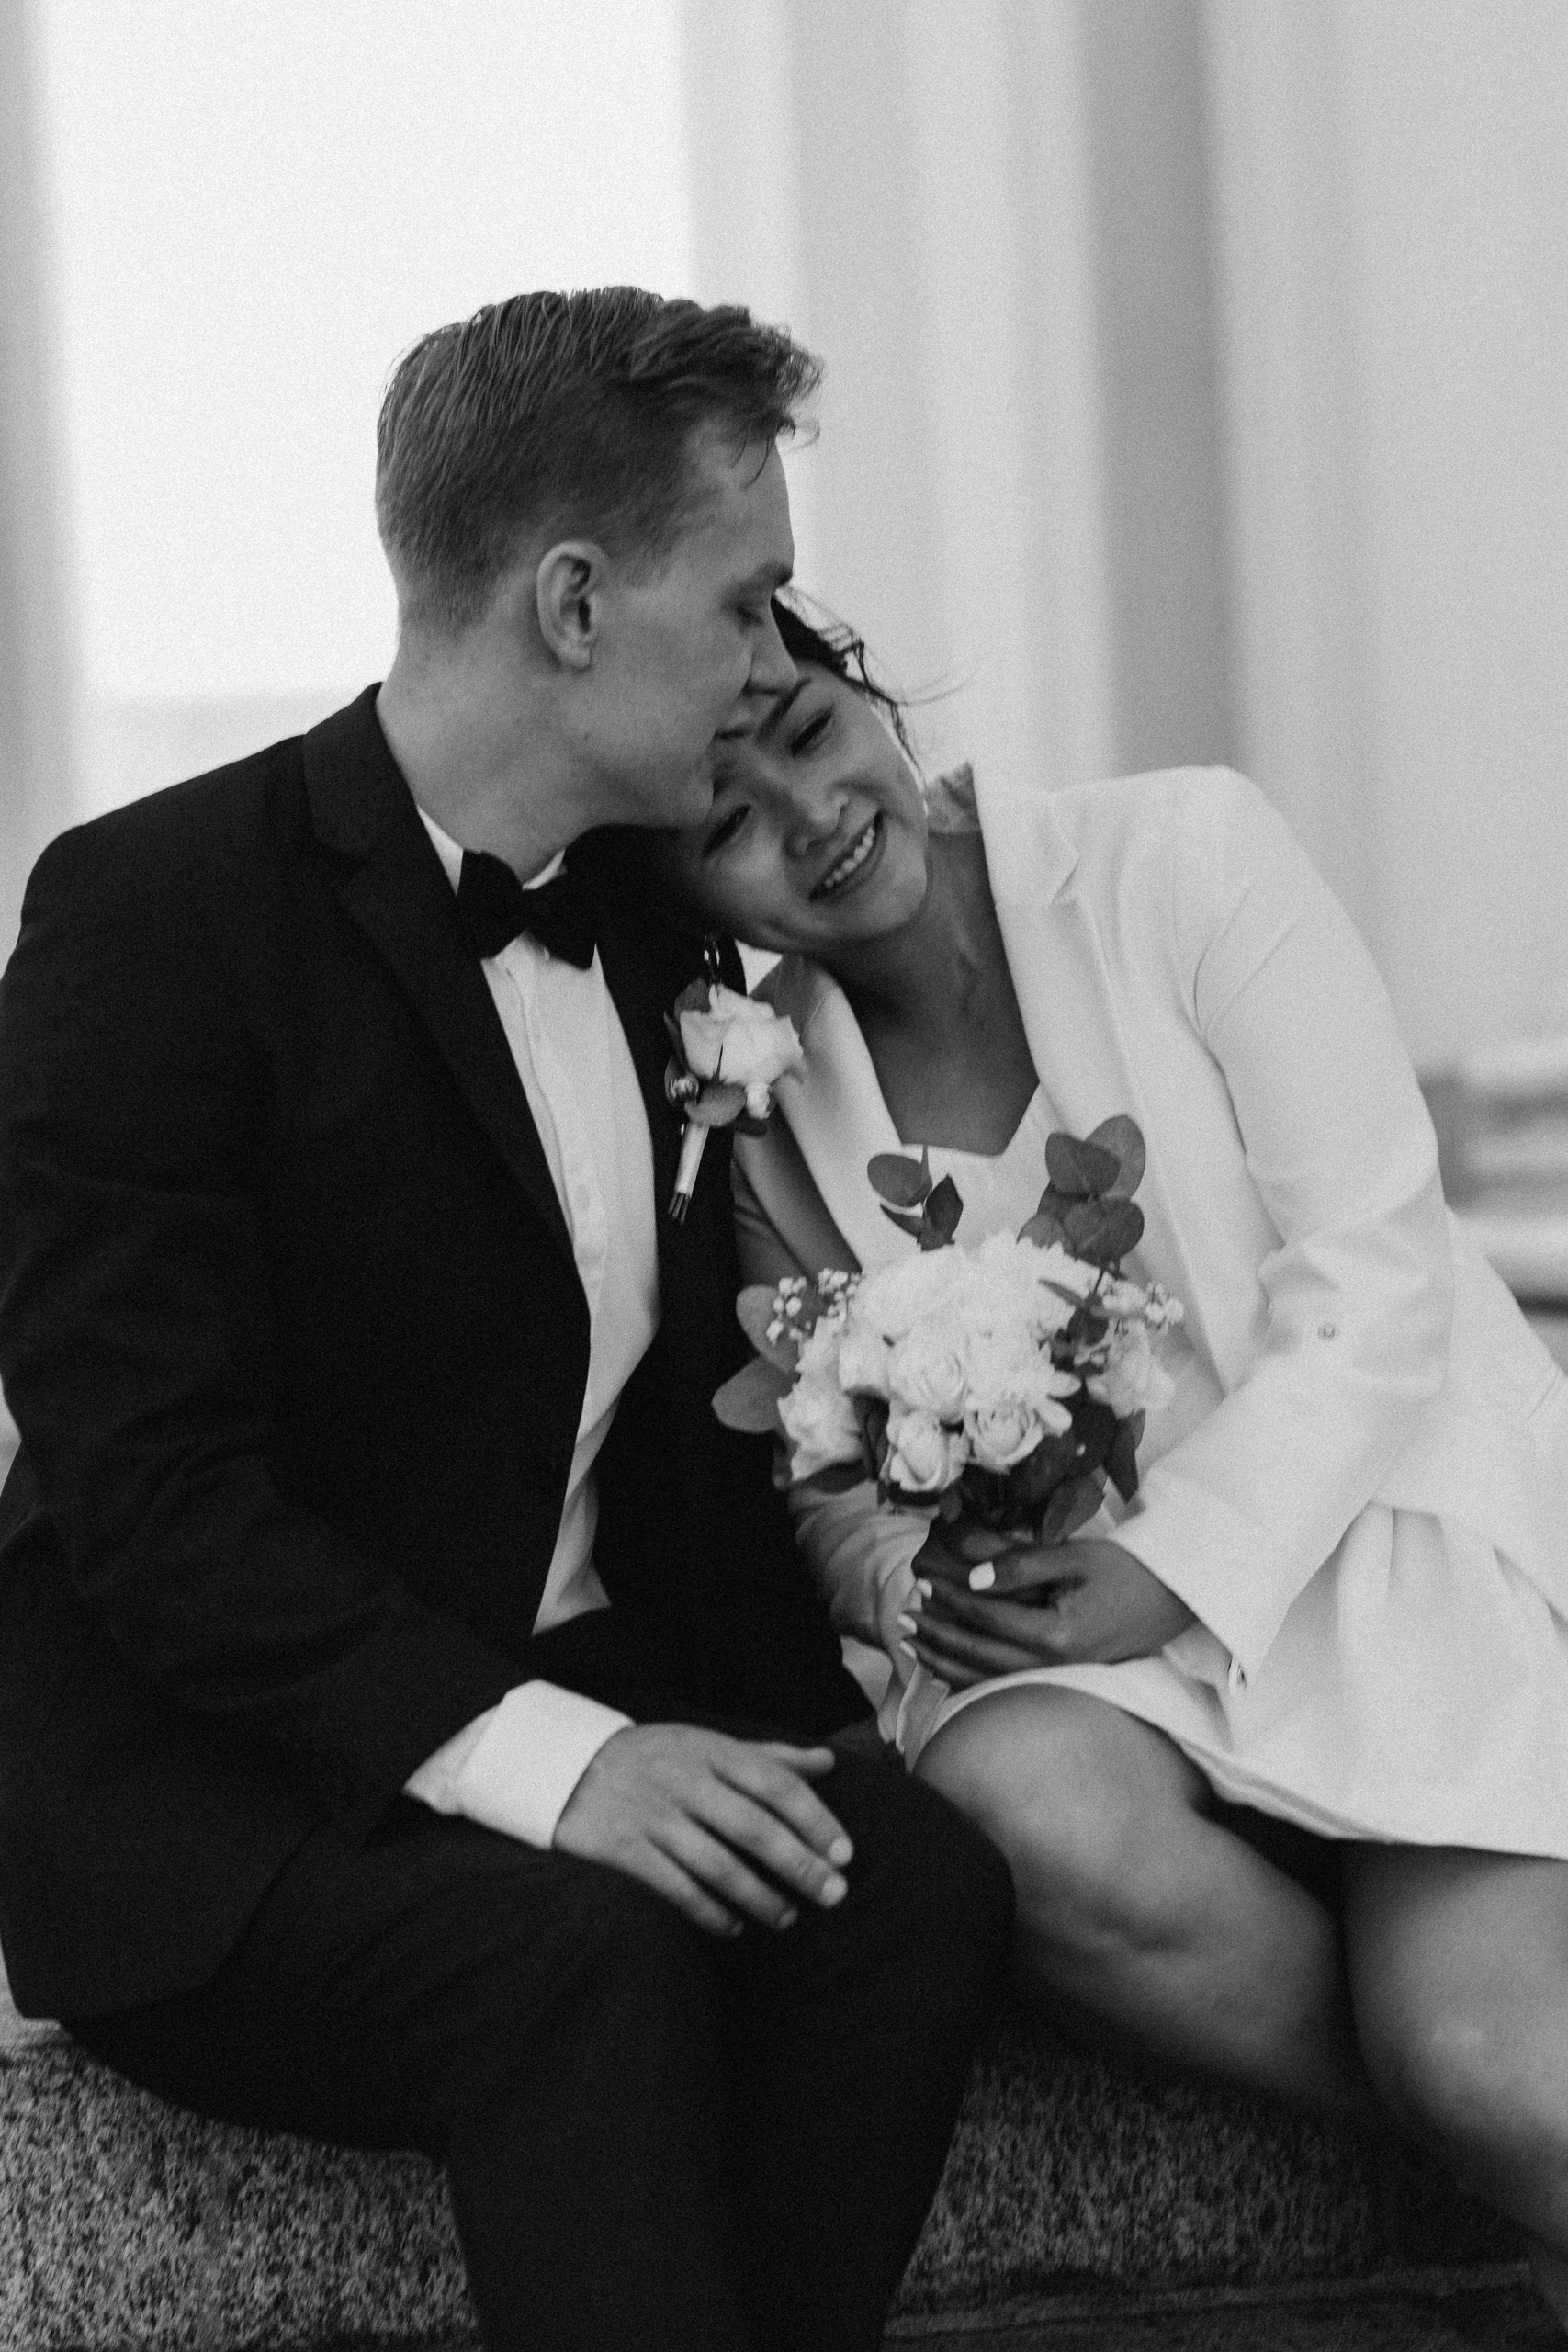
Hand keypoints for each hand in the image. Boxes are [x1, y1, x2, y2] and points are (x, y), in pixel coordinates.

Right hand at [553, 1723, 852, 1937]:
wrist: (565, 1765)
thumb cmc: (654, 1757)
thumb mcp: (706, 1743)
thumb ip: (767, 1756)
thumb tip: (827, 1762)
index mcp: (710, 1750)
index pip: (774, 1782)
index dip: (814, 1818)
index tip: (844, 1853)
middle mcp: (684, 1781)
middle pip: (753, 1826)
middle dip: (798, 1864)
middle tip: (833, 1894)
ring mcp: (652, 1816)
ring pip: (717, 1864)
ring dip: (759, 1897)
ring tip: (788, 1918)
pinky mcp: (624, 1850)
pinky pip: (675, 1888)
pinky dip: (709, 1912)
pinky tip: (734, 1927)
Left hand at [903, 1526, 1194, 1689]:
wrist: (1173, 1600)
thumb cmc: (1127, 1571)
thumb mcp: (1074, 1557)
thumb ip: (1021, 1565)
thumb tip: (972, 1578)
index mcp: (1058, 1635)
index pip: (987, 1617)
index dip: (950, 1600)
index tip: (922, 1583)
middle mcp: (1055, 1666)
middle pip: (978, 1654)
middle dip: (937, 1635)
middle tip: (903, 1617)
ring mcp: (1059, 1678)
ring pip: (987, 1678)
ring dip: (945, 1661)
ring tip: (912, 1643)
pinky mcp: (1062, 1680)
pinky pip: (1005, 1685)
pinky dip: (971, 1677)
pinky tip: (948, 1667)